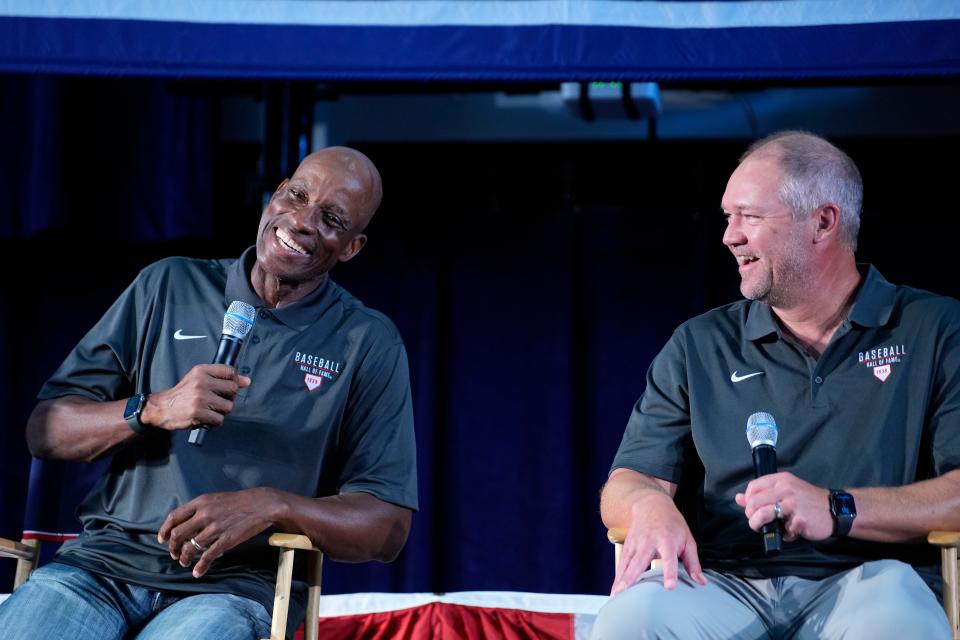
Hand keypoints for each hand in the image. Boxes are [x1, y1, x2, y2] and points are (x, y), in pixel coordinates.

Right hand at [140, 364, 250, 431]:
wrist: (161, 408)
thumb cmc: (181, 394)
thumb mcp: (198, 379)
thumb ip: (221, 378)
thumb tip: (247, 381)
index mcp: (201, 371)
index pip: (230, 371)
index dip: (235, 380)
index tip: (230, 386)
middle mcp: (202, 382)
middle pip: (233, 389)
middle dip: (229, 397)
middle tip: (218, 401)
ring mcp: (201, 398)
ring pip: (228, 406)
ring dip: (222, 411)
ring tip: (211, 410)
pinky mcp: (198, 413)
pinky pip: (220, 419)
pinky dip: (215, 422)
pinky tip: (207, 418)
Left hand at [157, 488, 279, 577]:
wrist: (262, 504)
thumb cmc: (240, 501)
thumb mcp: (216, 499)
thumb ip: (200, 509)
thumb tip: (186, 526)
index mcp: (201, 502)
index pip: (174, 517)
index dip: (165, 530)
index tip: (161, 539)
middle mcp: (205, 514)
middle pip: (178, 534)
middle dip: (173, 547)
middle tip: (174, 554)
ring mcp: (215, 528)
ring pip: (191, 547)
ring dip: (185, 558)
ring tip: (185, 562)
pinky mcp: (226, 540)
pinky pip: (208, 556)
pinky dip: (200, 566)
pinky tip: (198, 572)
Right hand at [612, 492, 706, 594]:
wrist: (652, 504)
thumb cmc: (672, 523)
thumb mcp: (687, 539)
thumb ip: (693, 562)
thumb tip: (701, 582)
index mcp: (667, 541)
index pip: (669, 558)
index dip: (669, 572)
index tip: (669, 586)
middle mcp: (649, 542)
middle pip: (640, 562)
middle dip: (632, 578)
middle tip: (625, 593)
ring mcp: (636, 543)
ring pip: (627, 562)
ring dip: (621, 578)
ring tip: (616, 594)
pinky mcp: (628, 544)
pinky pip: (623, 561)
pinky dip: (618, 574)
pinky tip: (616, 587)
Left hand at [735, 472, 832, 541]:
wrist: (835, 509)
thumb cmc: (807, 501)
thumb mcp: (785, 491)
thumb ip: (762, 494)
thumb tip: (738, 498)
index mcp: (780, 480)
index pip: (753, 487)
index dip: (747, 500)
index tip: (750, 509)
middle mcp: (785, 489)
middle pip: (754, 502)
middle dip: (750, 515)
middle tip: (755, 521)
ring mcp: (792, 504)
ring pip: (762, 514)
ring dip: (756, 524)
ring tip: (760, 528)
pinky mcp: (799, 519)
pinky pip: (782, 529)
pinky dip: (783, 534)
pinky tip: (790, 532)